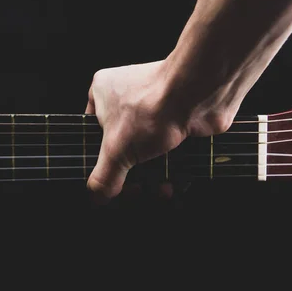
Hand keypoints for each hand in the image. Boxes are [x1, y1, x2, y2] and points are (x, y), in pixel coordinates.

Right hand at [85, 60, 188, 203]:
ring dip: (153, 179)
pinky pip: (168, 154)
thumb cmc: (153, 106)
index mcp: (102, 93)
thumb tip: (97, 197)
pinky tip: (172, 183)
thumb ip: (104, 177)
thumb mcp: (116, 151)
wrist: (200, 95)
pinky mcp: (177, 121)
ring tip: (158, 190)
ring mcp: (154, 110)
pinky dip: (170, 171)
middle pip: (122, 149)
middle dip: (131, 176)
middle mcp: (127, 97)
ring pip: (147, 154)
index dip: (99, 161)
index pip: (91, 135)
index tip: (107, 182)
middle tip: (135, 190)